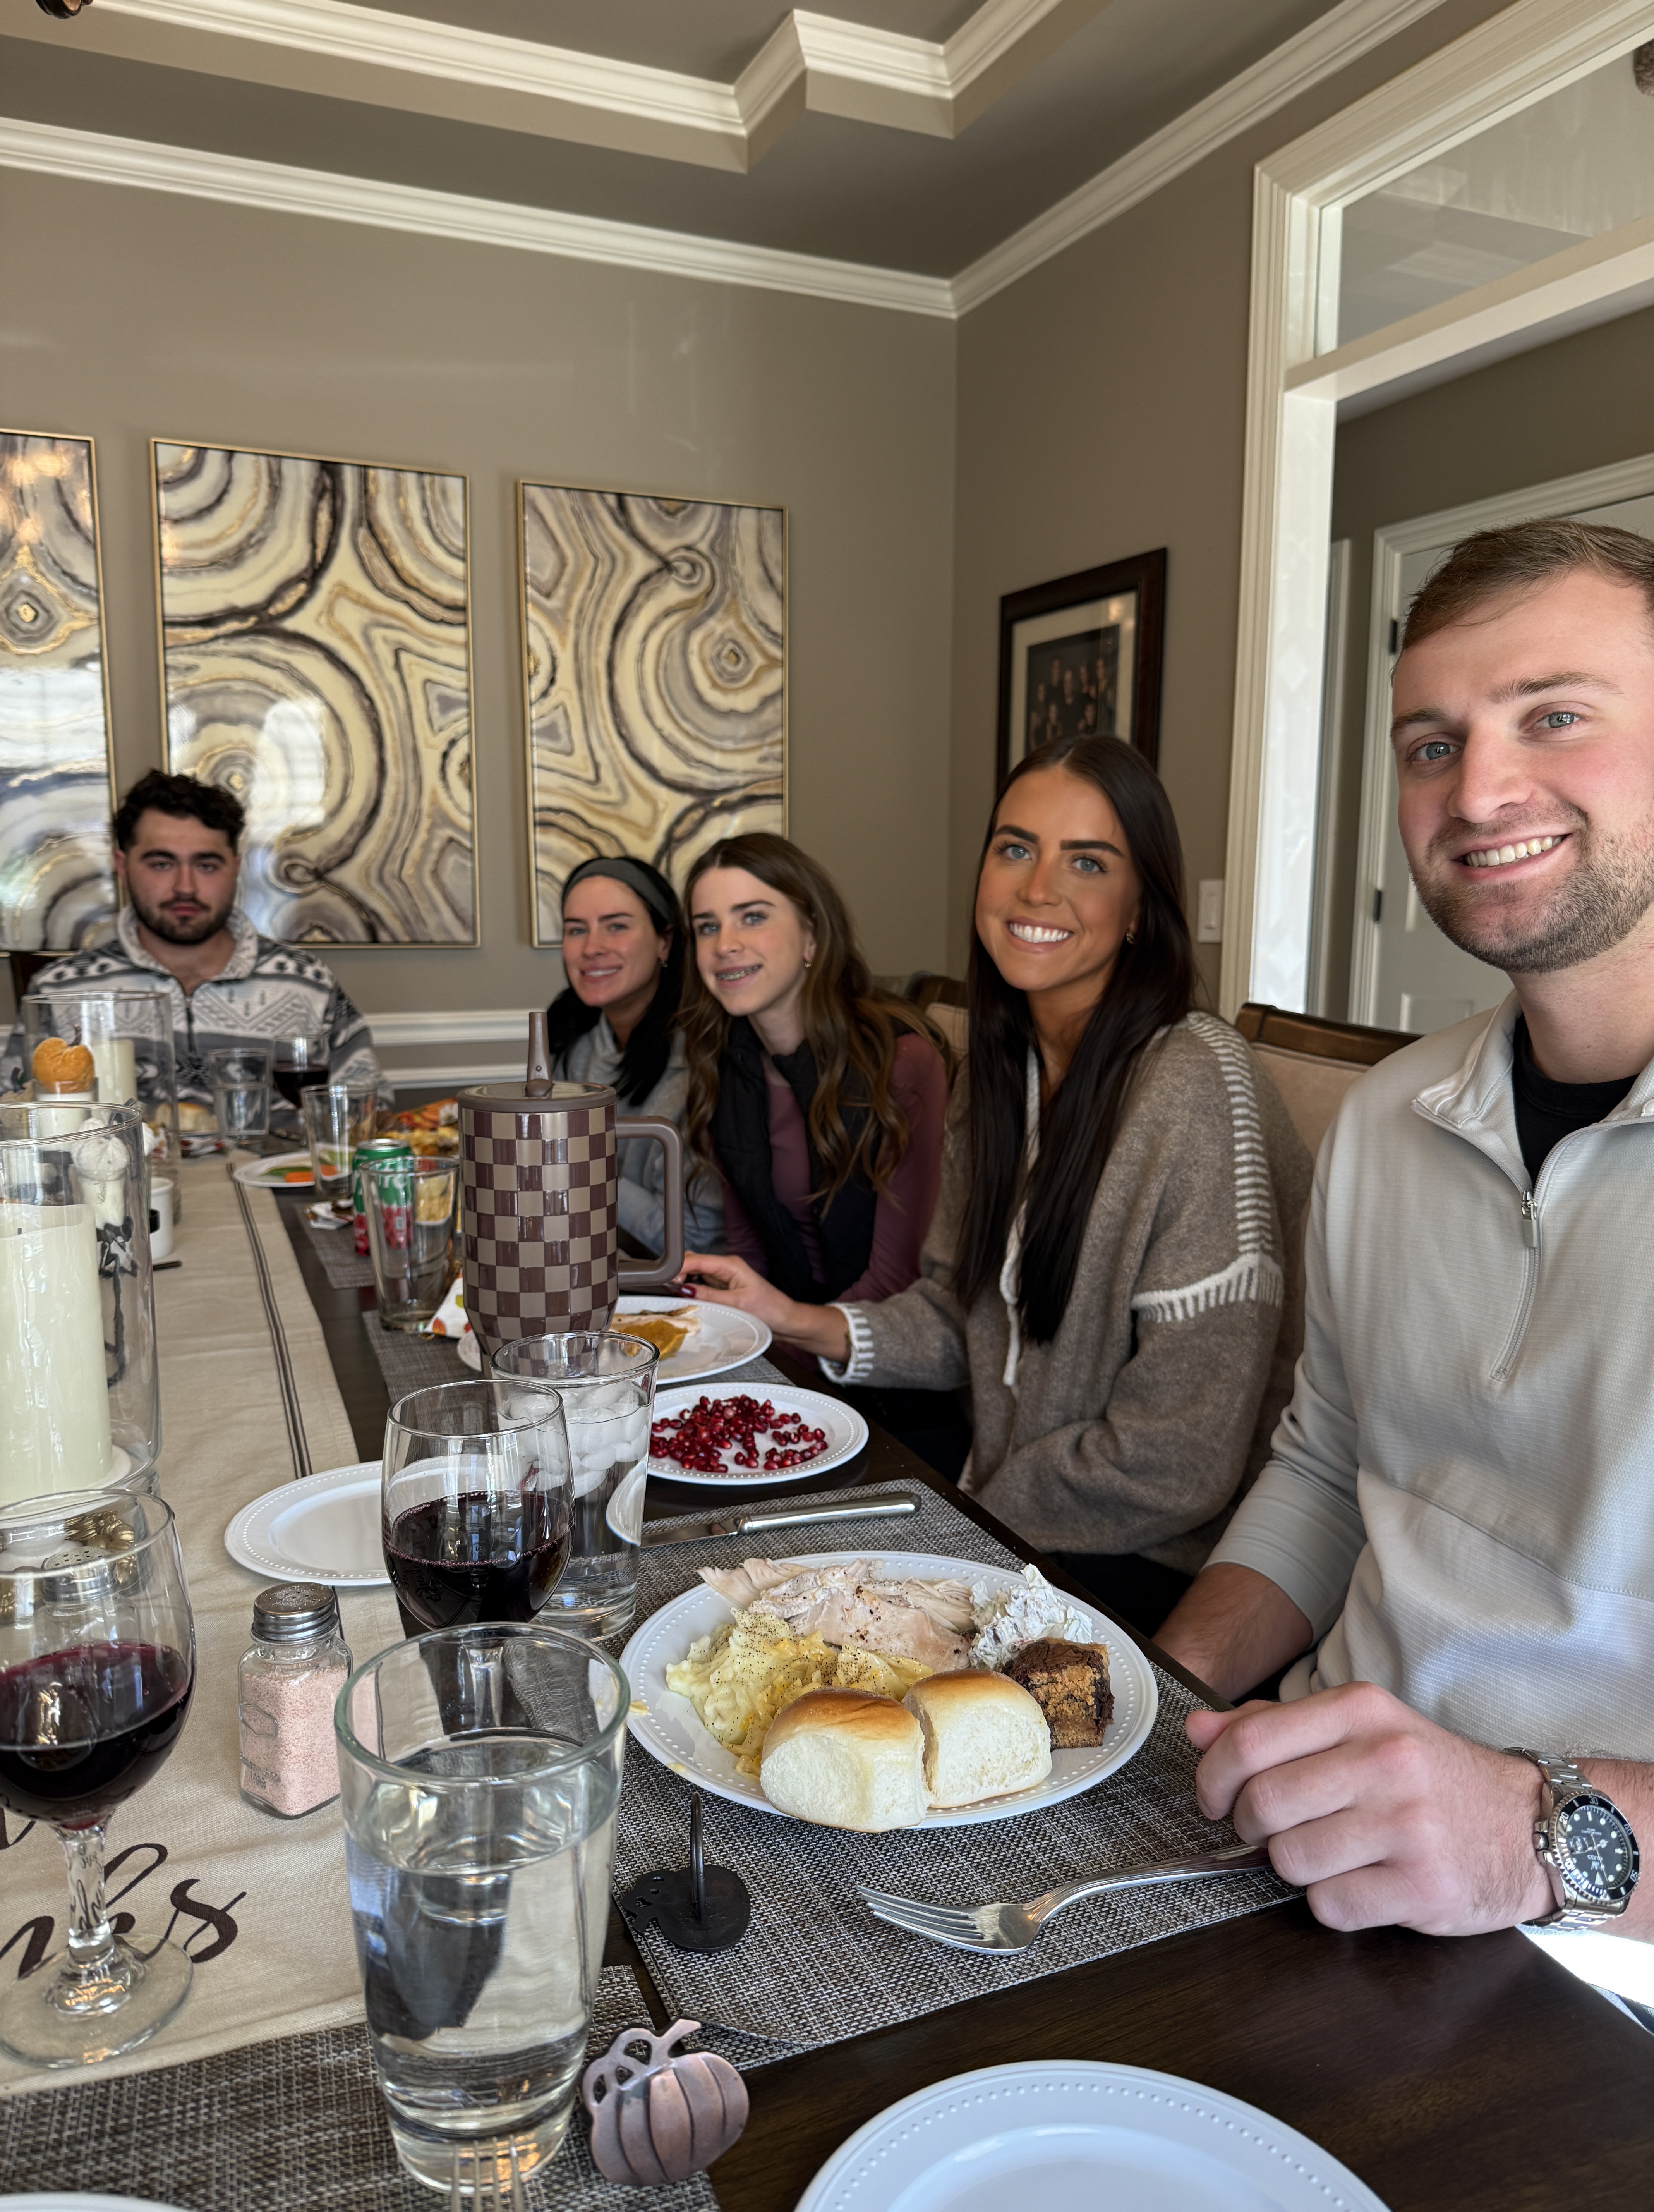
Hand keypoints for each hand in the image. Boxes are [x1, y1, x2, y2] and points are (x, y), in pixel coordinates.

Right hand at [679, 1251, 796, 1331]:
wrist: (784, 1320)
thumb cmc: (768, 1310)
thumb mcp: (737, 1304)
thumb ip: (710, 1296)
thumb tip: (686, 1290)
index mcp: (730, 1265)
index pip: (697, 1259)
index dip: (679, 1266)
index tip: (665, 1278)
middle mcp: (725, 1268)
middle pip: (693, 1262)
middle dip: (678, 1273)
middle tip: (669, 1290)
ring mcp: (722, 1278)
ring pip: (694, 1274)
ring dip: (683, 1282)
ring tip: (675, 1295)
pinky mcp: (721, 1288)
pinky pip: (700, 1285)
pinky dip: (690, 1290)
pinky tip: (686, 1299)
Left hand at [1186, 1683, 1552, 1936]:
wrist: (1530, 1825)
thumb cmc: (1431, 1777)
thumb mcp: (1359, 1729)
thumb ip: (1274, 1727)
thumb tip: (1197, 1729)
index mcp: (1361, 1711)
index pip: (1248, 1742)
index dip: (1213, 1778)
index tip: (1217, 1798)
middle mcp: (1385, 1761)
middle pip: (1264, 1804)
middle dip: (1251, 1827)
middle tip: (1270, 1831)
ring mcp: (1407, 1825)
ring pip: (1291, 1860)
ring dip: (1294, 1868)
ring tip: (1329, 1854)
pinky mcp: (1423, 1886)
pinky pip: (1330, 1907)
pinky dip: (1331, 1903)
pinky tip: (1360, 1883)